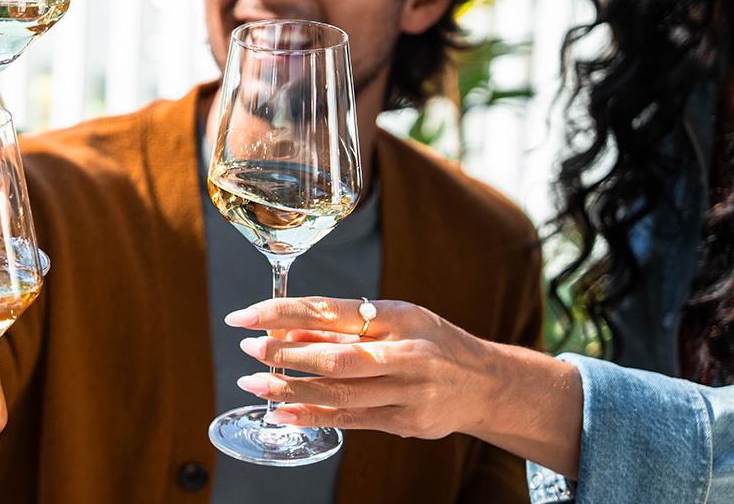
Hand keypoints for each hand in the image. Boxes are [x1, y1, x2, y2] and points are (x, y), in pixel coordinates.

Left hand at [228, 297, 582, 475]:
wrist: (488, 384)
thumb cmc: (431, 344)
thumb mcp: (395, 321)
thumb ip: (342, 326)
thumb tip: (284, 328)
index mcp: (400, 317)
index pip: (331, 311)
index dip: (283, 312)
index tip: (246, 316)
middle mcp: (407, 353)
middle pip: (336, 356)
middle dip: (285, 354)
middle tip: (249, 349)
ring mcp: (409, 391)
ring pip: (339, 393)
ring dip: (290, 389)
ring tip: (254, 384)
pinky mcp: (407, 422)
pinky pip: (351, 420)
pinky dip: (312, 416)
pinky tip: (282, 413)